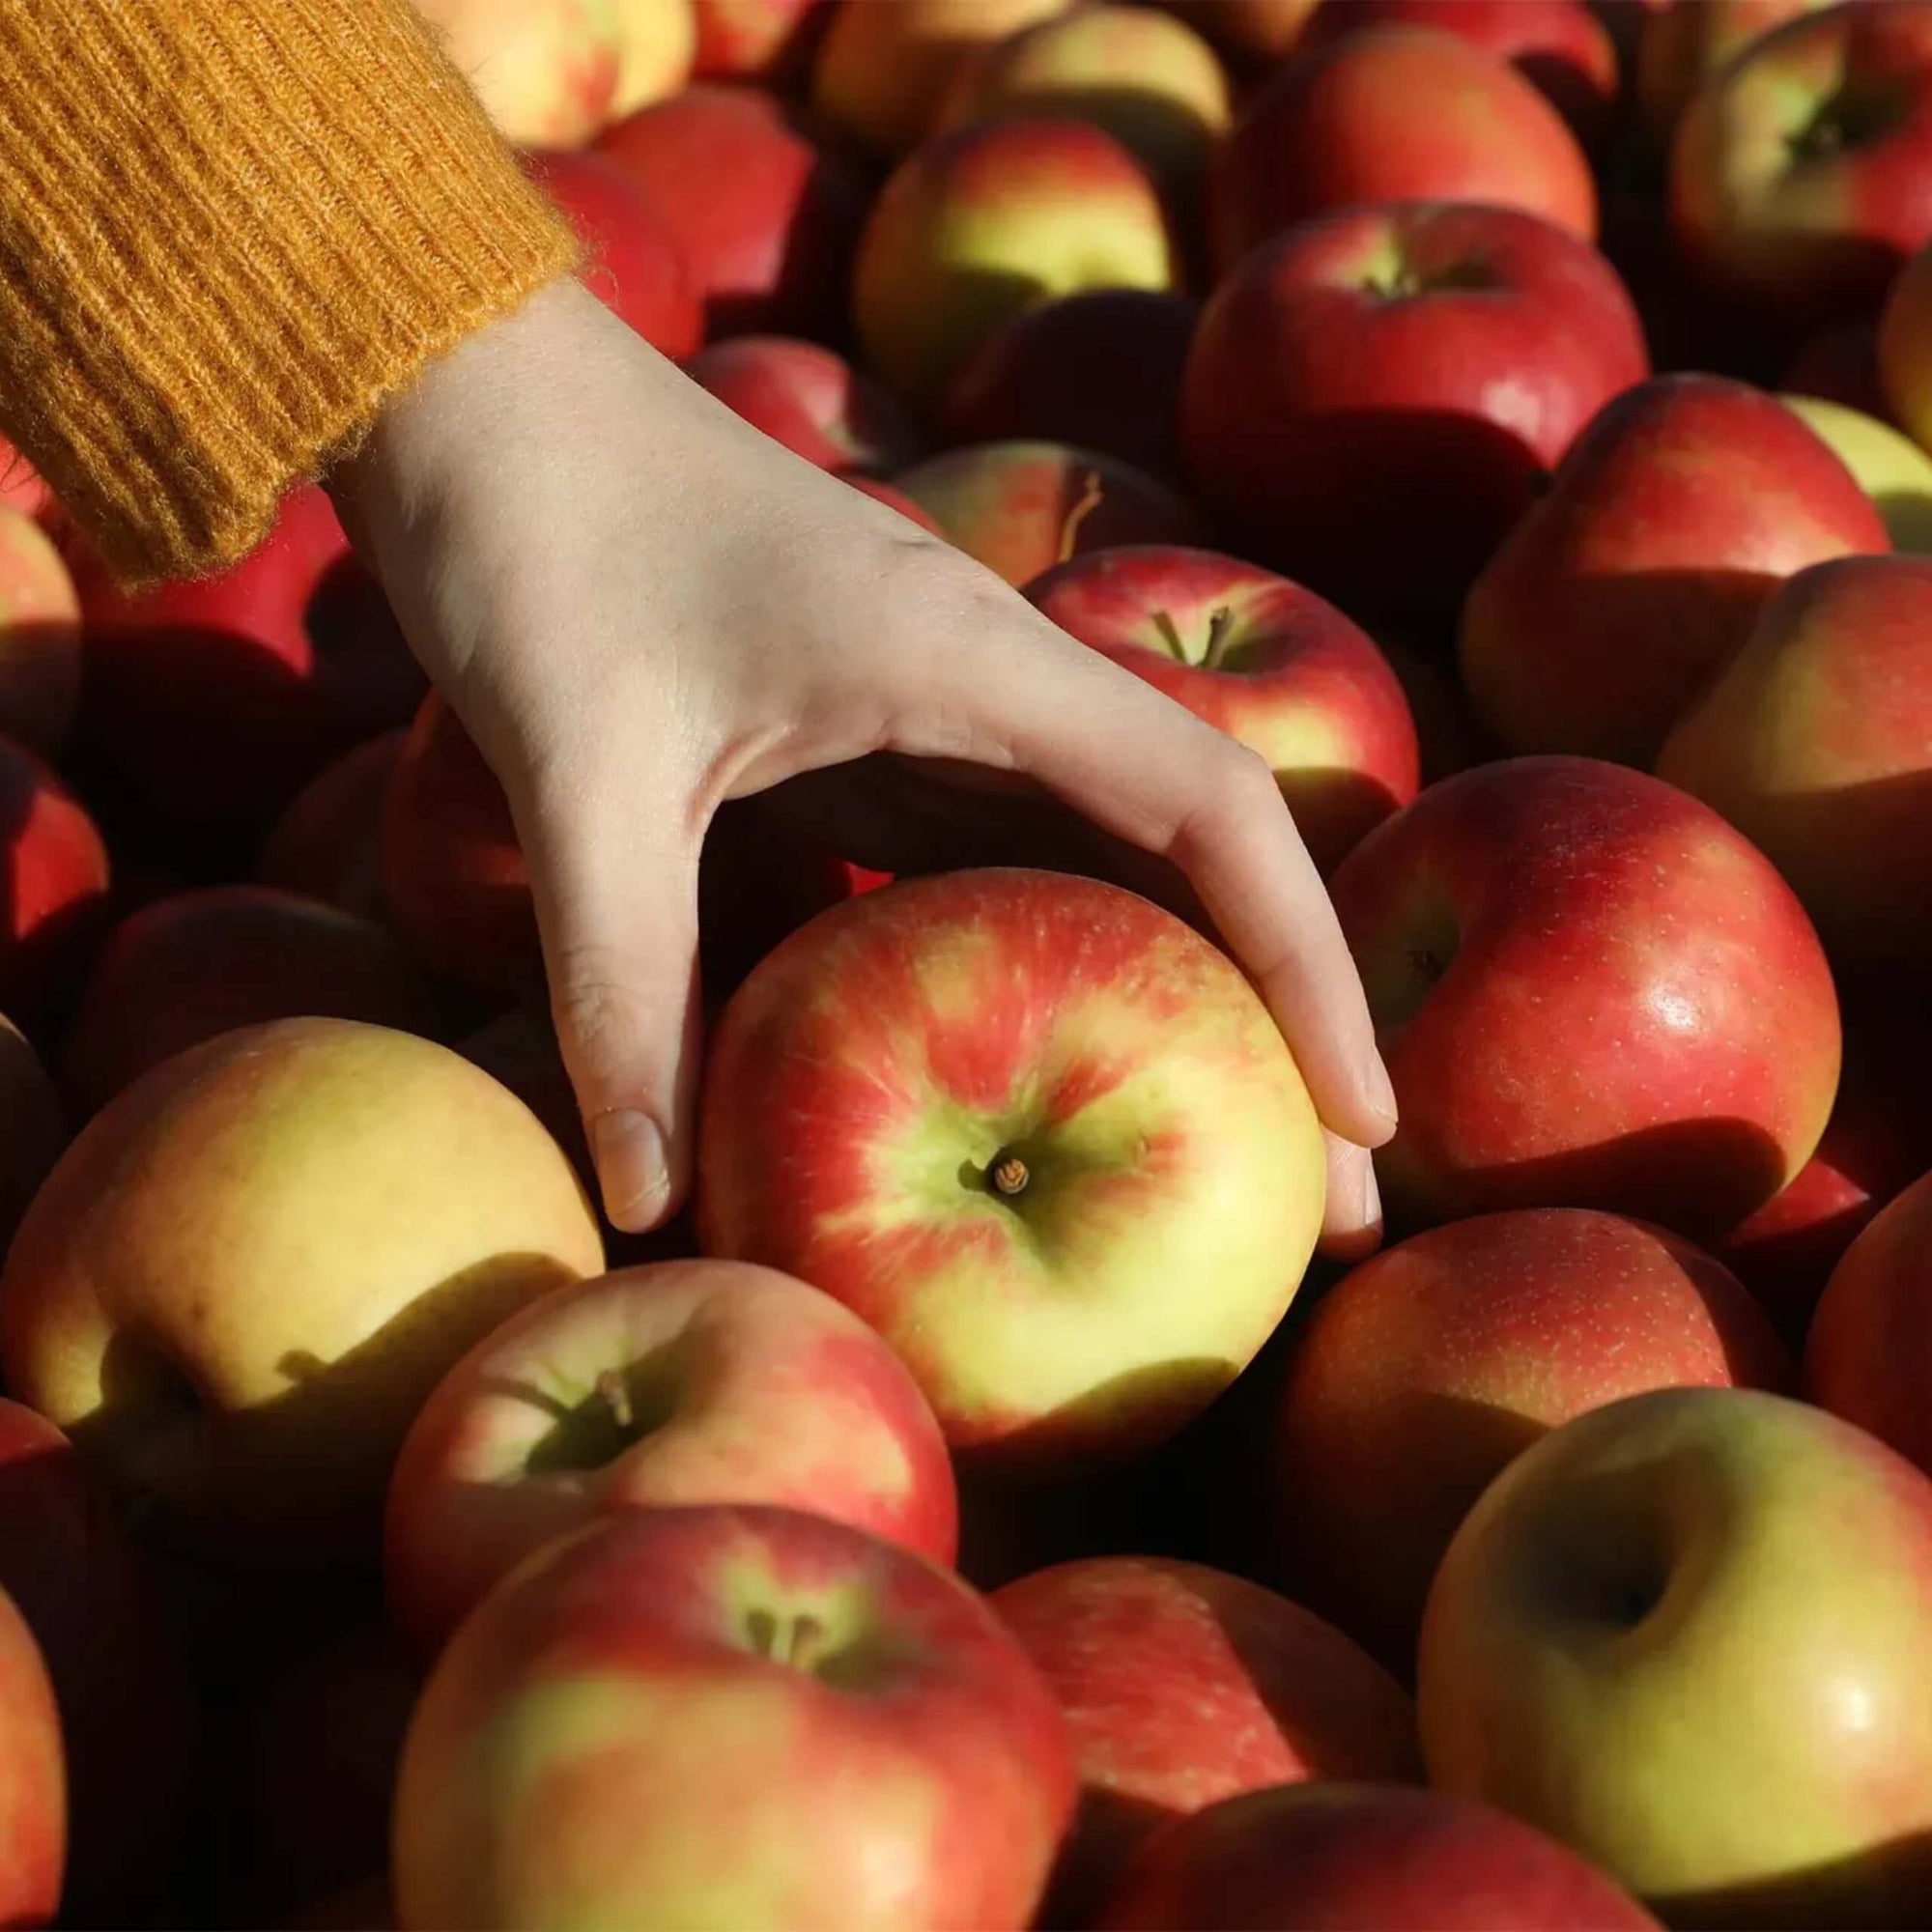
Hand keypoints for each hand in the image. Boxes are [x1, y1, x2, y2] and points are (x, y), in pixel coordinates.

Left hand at [330, 280, 1395, 1251]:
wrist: (481, 400)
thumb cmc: (536, 537)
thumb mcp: (577, 769)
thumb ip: (616, 983)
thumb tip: (653, 1206)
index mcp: (973, 658)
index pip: (1214, 808)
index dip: (1310, 962)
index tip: (1366, 1112)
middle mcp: (994, 679)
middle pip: (1199, 857)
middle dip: (1276, 1019)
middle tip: (1322, 1205)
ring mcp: (945, 708)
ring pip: (1119, 865)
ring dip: (1185, 1001)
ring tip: (1229, 1166)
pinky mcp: (884, 737)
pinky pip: (1011, 863)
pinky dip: (1063, 966)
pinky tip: (1062, 1074)